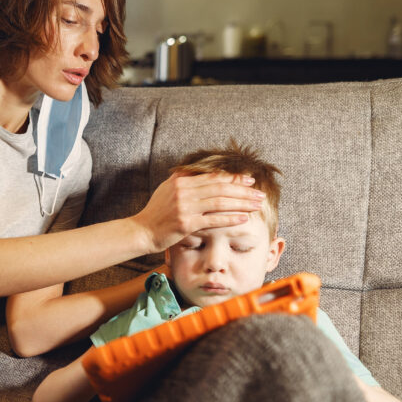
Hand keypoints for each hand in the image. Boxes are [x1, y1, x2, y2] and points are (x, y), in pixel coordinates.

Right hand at [134, 171, 264, 251]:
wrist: (142, 231)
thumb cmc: (155, 212)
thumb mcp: (166, 190)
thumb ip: (182, 180)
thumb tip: (196, 170)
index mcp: (181, 181)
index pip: (213, 177)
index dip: (233, 178)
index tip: (249, 181)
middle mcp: (183, 191)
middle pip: (220, 188)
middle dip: (242, 190)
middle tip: (259, 193)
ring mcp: (184, 207)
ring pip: (219, 202)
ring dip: (241, 203)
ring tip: (257, 205)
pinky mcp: (186, 223)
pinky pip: (213, 220)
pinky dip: (230, 218)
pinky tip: (243, 218)